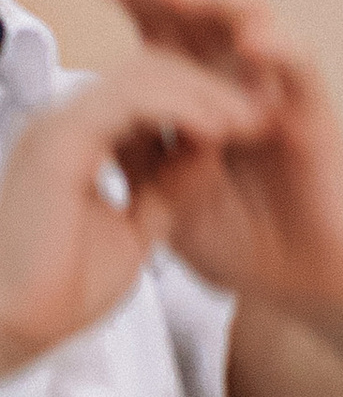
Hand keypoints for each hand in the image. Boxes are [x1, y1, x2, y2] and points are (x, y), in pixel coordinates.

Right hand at [0, 49, 274, 370]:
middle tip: (263, 111)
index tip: (252, 127)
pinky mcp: (62, 140)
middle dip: (211, 89)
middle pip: (147, 73)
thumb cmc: (59, 292)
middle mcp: (66, 126)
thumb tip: (209, 158)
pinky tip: (219, 128)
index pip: (146, 98)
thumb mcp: (137, 231)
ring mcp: (60, 127)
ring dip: (205, 93)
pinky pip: (131, 100)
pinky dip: (181, 107)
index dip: (203, 106)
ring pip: (142, 75)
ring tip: (251, 118)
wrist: (13, 323)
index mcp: (80, 144)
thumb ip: (169, 191)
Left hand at [93, 0, 342, 319]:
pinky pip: (300, 64)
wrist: (299, 286)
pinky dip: (277, 46)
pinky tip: (249, 43)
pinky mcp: (313, 112)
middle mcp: (236, 74)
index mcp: (195, 85)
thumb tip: (100, 100)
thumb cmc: (238, 240)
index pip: (164, 18)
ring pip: (252, 12)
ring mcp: (276, 88)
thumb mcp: (161, 195)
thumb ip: (135, 148)